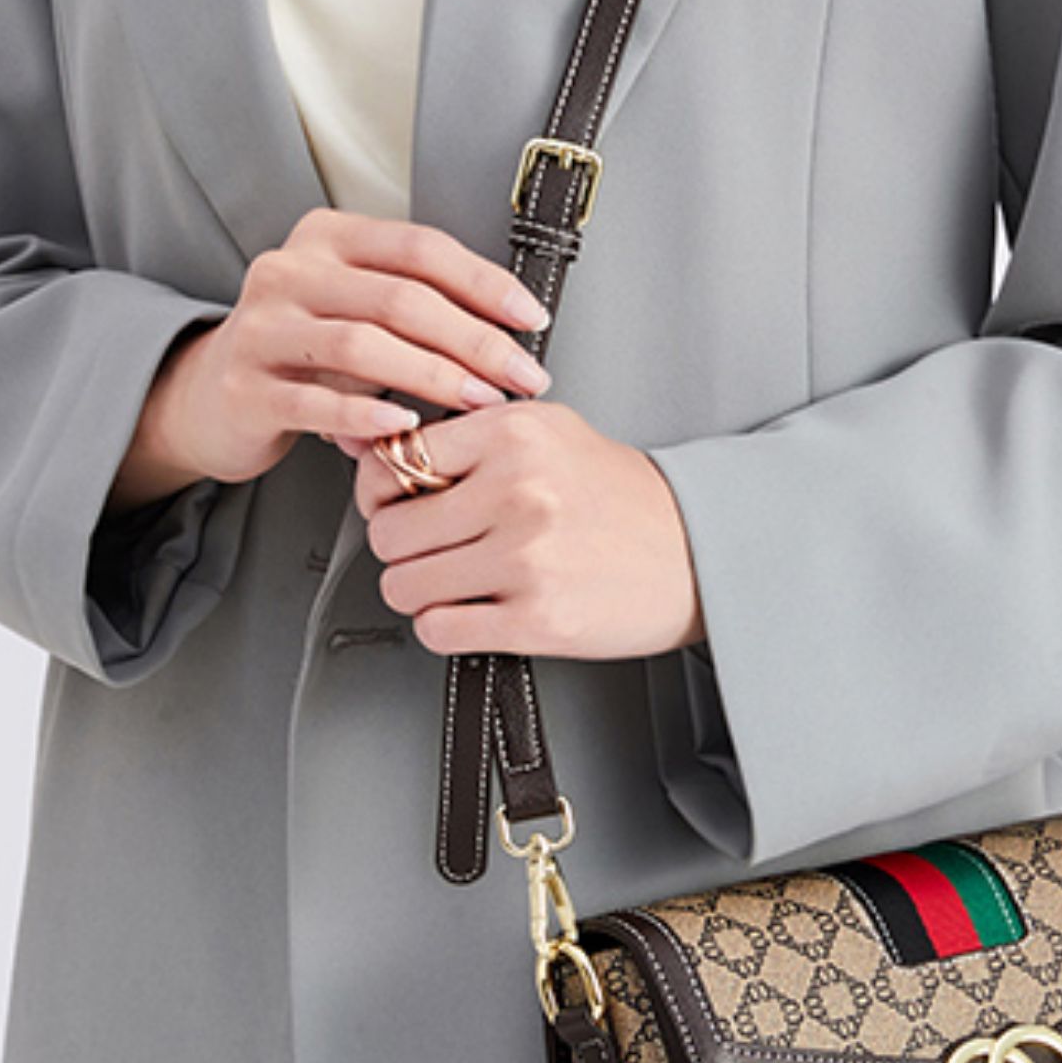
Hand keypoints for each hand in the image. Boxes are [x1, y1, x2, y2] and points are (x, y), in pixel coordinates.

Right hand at [109, 207, 551, 502]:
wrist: (212, 398)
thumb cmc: (304, 353)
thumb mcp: (356, 311)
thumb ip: (417, 307)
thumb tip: (512, 331)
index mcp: (325, 238)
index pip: (419, 247)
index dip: (484, 282)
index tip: (532, 318)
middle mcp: (288, 271)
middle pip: (400, 297)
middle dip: (474, 339)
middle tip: (520, 375)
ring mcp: (260, 329)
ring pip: (363, 344)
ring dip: (434, 376)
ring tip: (479, 401)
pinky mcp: (244, 389)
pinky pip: (317, 401)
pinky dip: (369, 413)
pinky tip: (408, 424)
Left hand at [349, 395, 706, 659]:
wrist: (697, 551)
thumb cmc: (618, 495)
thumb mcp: (548, 432)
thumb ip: (465, 436)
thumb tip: (364, 451)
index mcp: (514, 432)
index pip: (391, 461)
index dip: (382, 490)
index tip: (398, 502)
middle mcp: (517, 489)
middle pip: (388, 532)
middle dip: (402, 547)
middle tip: (433, 548)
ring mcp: (526, 556)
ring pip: (403, 585)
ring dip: (420, 591)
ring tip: (457, 581)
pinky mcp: (537, 618)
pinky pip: (437, 630)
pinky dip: (444, 627)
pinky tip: (475, 611)